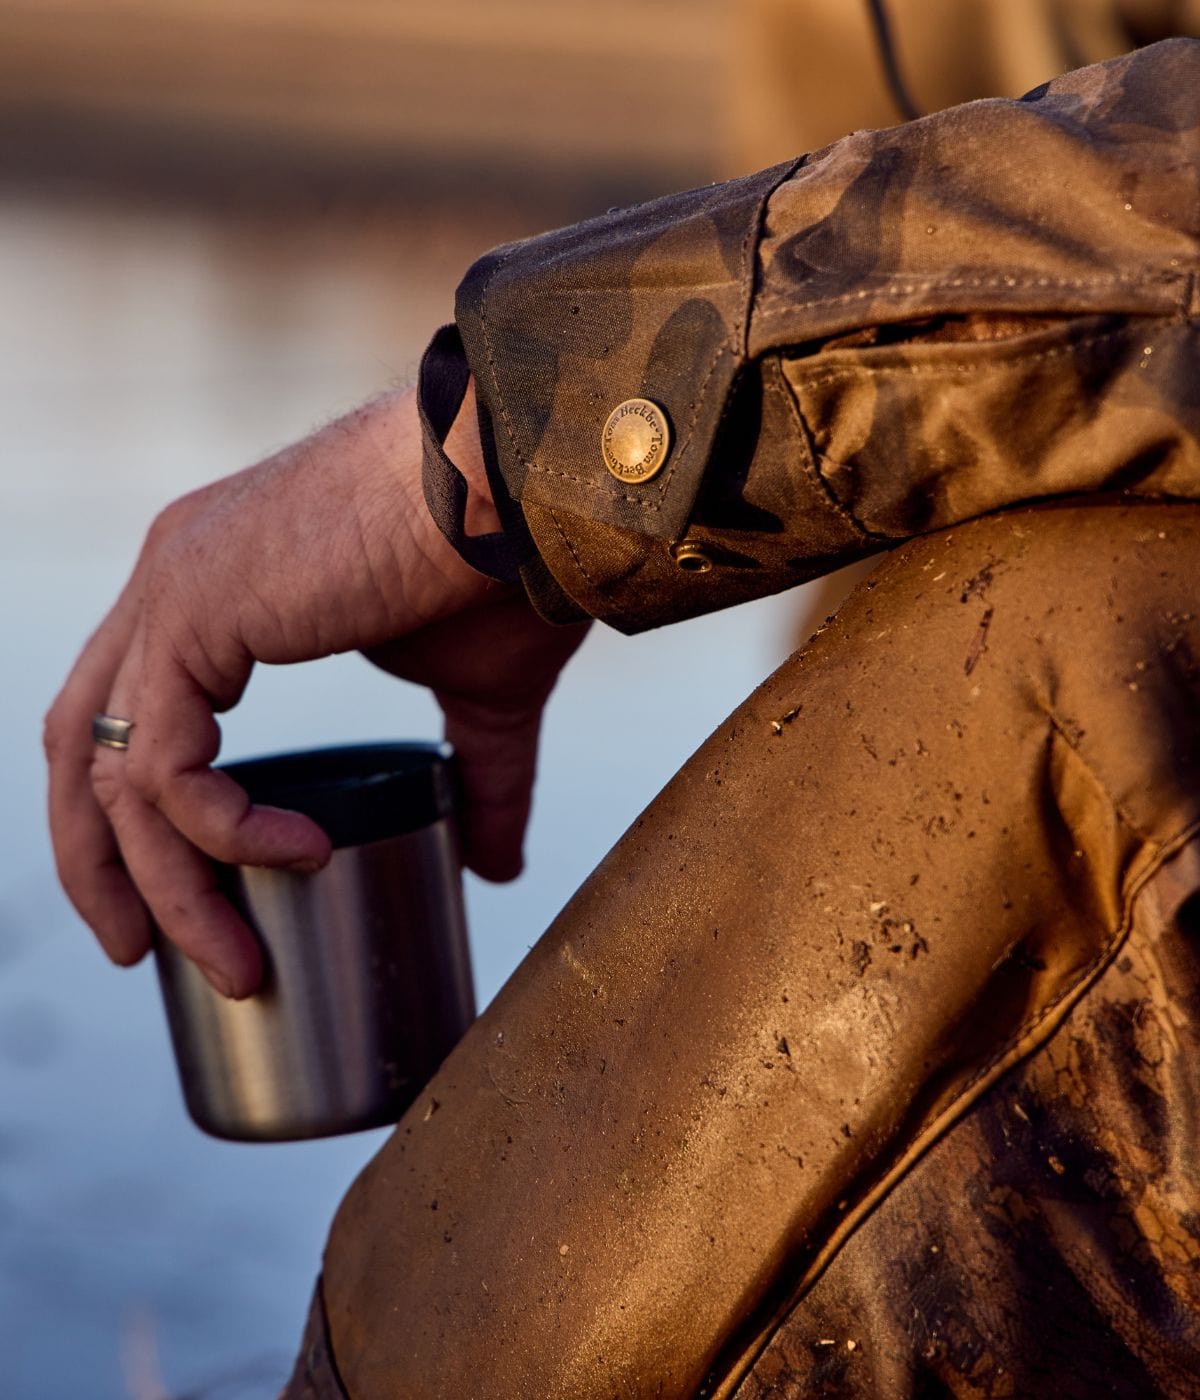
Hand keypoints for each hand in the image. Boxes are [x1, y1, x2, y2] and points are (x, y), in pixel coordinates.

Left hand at [44, 384, 588, 998]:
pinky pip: (168, 763)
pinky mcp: (199, 611)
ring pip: (114, 773)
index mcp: (217, 590)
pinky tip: (300, 853)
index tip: (174, 901)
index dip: (129, 817)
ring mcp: (173, 589)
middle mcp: (173, 581)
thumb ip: (474, 782)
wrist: (522, 490)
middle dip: (106, 866)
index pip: (123, 714)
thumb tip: (495, 866)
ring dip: (165, 886)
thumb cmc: (500, 568)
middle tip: (151, 955)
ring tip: (239, 961)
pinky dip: (221, 832)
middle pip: (81, 747)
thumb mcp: (476, 702)